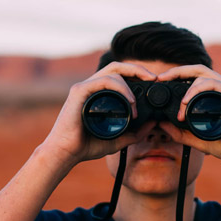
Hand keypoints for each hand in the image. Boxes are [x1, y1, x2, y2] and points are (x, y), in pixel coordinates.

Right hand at [40, 62, 156, 168]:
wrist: (66, 153)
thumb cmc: (87, 145)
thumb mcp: (118, 139)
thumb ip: (135, 133)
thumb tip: (153, 123)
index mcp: (99, 93)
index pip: (120, 75)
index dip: (137, 74)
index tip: (153, 82)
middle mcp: (92, 86)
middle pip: (117, 67)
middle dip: (138, 69)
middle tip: (153, 78)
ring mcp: (85, 87)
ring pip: (112, 72)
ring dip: (129, 85)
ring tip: (135, 104)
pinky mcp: (79, 91)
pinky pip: (103, 81)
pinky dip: (120, 88)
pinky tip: (129, 101)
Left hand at [157, 65, 220, 168]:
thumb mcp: (198, 140)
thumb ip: (180, 133)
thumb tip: (161, 125)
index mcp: (215, 95)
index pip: (194, 77)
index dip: (177, 76)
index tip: (160, 82)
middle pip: (197, 70)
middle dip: (177, 71)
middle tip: (161, 78)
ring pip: (203, 75)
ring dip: (186, 86)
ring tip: (178, 106)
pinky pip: (213, 84)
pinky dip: (197, 90)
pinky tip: (186, 102)